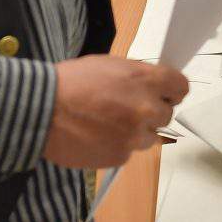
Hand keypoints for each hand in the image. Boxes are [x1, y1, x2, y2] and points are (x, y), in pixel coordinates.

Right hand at [41, 54, 189, 168]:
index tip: (165, 93)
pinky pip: (129, 151)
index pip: (181, 87)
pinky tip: (97, 136)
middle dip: (152, 112)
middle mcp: (146, 109)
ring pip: (149, 136)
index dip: (172, 90)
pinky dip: (117, 145)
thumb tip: (153, 85)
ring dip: (136, 131)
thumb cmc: (72, 81)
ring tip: (108, 124)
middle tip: (129, 109)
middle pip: (167, 114)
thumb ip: (138, 76)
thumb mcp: (110, 64)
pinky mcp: (120, 156)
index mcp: (146, 80)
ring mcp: (134, 136)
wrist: (41, 110)